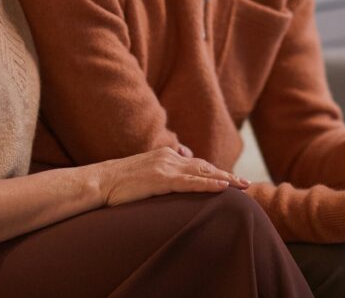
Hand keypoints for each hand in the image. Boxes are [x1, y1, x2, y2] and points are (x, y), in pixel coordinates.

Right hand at [98, 147, 249, 206]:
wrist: (99, 181)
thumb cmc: (118, 181)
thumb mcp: (143, 171)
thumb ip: (162, 167)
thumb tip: (178, 161)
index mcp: (166, 156)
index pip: (197, 164)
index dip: (215, 172)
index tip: (231, 179)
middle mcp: (169, 158)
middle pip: (205, 166)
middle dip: (227, 175)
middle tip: (246, 184)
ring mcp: (166, 168)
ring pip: (203, 173)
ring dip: (225, 179)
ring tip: (243, 186)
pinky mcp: (161, 180)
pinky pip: (191, 182)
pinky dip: (209, 184)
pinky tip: (224, 187)